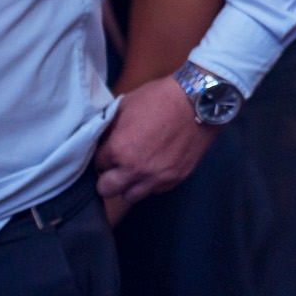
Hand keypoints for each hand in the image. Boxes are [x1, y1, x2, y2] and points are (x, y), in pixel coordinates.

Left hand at [93, 75, 218, 206]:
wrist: (199, 102)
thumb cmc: (160, 98)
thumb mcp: (126, 105)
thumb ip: (110, 128)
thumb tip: (103, 139)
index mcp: (118, 149)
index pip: (97, 164)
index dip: (102, 156)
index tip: (109, 150)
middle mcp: (135, 169)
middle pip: (107, 189)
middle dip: (108, 178)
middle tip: (115, 166)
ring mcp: (157, 177)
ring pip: (130, 196)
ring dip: (129, 185)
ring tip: (135, 171)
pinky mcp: (176, 178)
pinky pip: (156, 190)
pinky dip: (152, 182)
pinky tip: (156, 167)